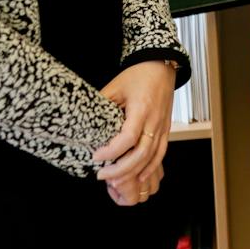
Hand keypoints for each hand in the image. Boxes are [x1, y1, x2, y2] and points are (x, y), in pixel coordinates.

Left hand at [94, 60, 175, 203]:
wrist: (161, 67)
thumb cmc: (138, 75)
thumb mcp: (115, 86)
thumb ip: (102, 104)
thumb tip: (84, 122)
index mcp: (142, 109)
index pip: (129, 137)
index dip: (112, 151)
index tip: (96, 156)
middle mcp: (155, 121)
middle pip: (141, 153)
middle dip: (121, 169)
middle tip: (101, 174)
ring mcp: (162, 127)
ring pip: (151, 157)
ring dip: (133, 172)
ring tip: (115, 181)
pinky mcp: (165, 130)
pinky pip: (160, 154)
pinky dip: (150, 168)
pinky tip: (139, 177)